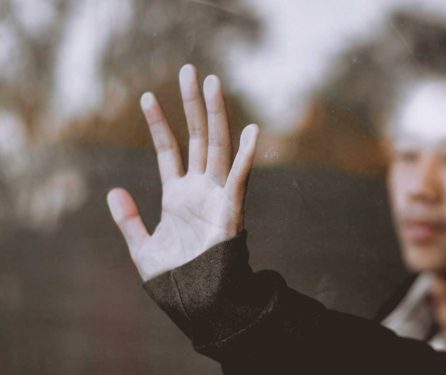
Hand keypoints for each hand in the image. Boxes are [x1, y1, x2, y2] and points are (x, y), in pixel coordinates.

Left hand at [107, 64, 258, 280]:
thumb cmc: (175, 281)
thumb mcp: (142, 249)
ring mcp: (217, 196)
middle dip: (192, 104)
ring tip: (212, 83)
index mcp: (178, 196)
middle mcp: (200, 189)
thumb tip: (113, 191)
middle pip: (197, 137)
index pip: (169, 150)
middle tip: (190, 70)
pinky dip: (246, 156)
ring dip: (215, 116)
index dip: (159, 124)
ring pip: (217, 147)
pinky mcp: (232, 210)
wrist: (198, 304)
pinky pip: (240, 179)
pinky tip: (252, 130)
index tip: (147, 97)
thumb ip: (128, 220)